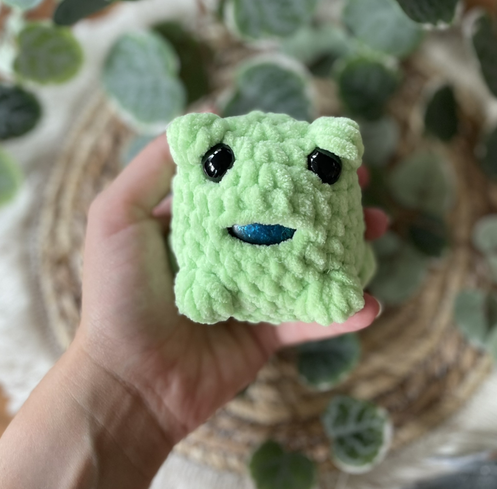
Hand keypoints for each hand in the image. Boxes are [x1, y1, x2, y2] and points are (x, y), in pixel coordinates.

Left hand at [76, 132, 384, 446]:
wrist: (126, 383)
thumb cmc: (117, 294)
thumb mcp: (118, 216)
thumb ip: (154, 165)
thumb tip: (207, 112)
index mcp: (199, 221)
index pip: (248, 180)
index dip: (283, 160)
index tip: (316, 143)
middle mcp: (229, 250)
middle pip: (287, 216)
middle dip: (325, 198)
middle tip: (360, 183)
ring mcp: (252, 291)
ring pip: (308, 261)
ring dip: (346, 245)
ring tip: (378, 227)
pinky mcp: (266, 333)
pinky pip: (310, 319)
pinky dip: (342, 312)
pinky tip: (370, 302)